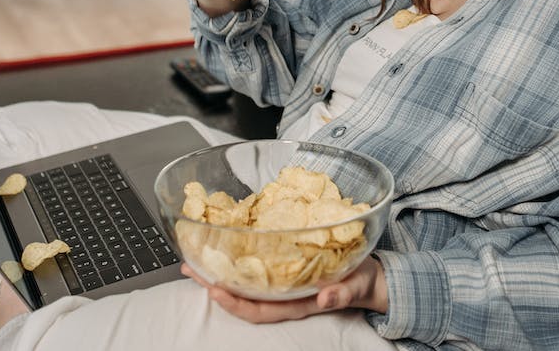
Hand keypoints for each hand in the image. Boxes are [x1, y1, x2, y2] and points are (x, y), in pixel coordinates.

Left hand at [181, 256, 387, 323]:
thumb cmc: (360, 281)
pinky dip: (236, 260)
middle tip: (191, 269)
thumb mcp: (356, 285)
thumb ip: (342, 293)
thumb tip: (326, 298)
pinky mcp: (283, 268)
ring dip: (219, 273)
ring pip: (244, 283)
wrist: (367, 278)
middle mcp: (284, 296)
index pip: (259, 310)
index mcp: (297, 303)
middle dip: (215, 286)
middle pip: (243, 297)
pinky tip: (222, 248)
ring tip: (196, 259)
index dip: (235, 303)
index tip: (216, 289)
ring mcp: (281, 284)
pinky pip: (255, 269)